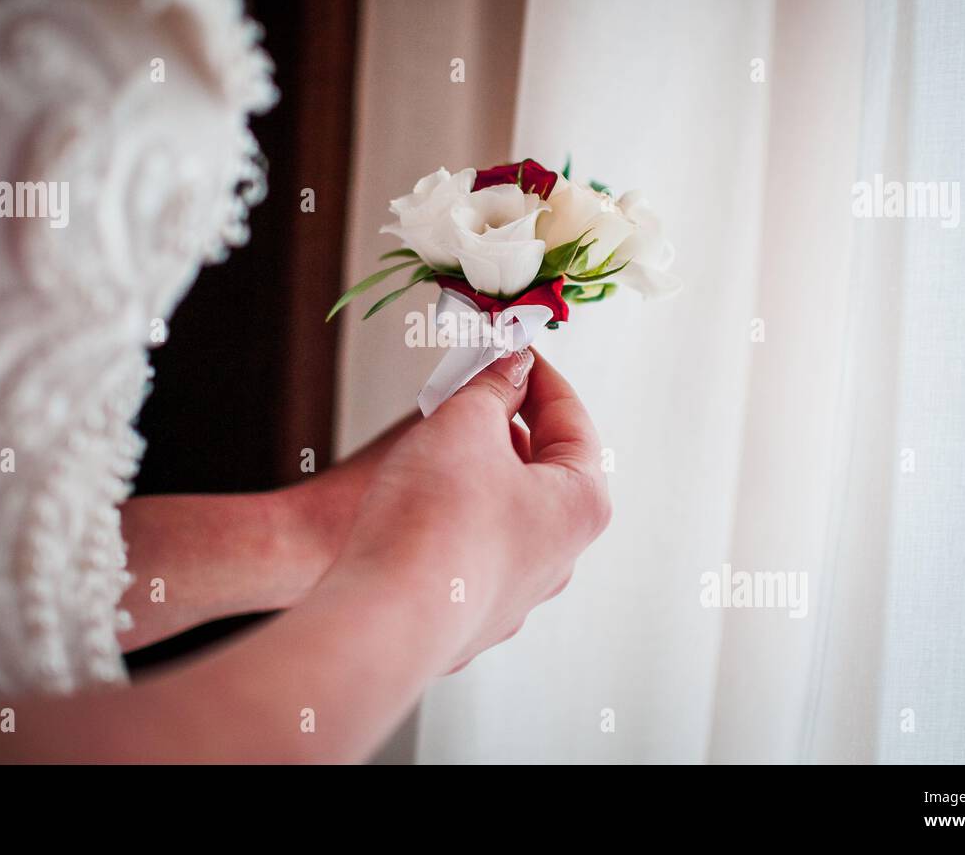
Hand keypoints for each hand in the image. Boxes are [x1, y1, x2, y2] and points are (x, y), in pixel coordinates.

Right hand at [324, 348, 610, 673]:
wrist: (383, 616)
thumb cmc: (432, 523)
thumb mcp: (463, 422)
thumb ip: (492, 385)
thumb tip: (510, 367)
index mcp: (581, 504)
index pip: (572, 417)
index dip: (535, 373)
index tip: (508, 348)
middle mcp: (560, 556)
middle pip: (542, 467)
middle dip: (505, 423)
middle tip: (467, 389)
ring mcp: (517, 594)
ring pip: (506, 512)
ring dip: (478, 471)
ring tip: (436, 442)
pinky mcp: (472, 617)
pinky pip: (471, 550)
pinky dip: (454, 516)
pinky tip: (417, 502)